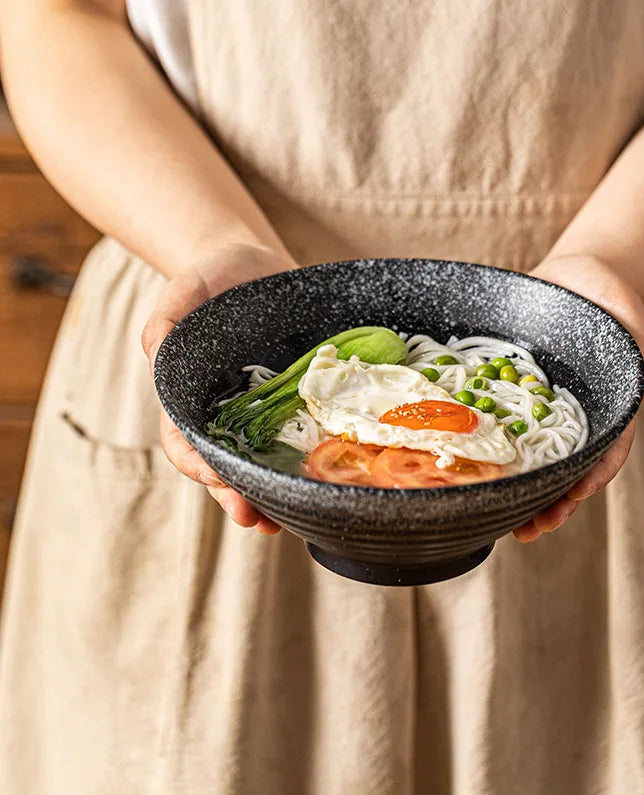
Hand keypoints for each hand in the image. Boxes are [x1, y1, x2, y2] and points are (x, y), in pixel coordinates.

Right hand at [142, 242, 297, 533]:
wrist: (256, 263)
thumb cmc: (213, 278)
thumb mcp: (187, 289)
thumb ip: (168, 319)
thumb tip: (154, 349)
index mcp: (193, 394)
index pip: (184, 440)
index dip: (195, 463)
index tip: (212, 477)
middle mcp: (229, 411)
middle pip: (225, 465)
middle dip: (235, 495)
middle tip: (255, 519)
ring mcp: (266, 409)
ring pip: (264, 462)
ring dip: (273, 493)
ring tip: (287, 518)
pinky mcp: (300, 399)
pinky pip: (304, 435)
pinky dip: (310, 461)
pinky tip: (325, 479)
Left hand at [513, 254, 643, 542]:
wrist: (574, 279)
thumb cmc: (608, 302)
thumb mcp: (630, 322)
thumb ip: (638, 348)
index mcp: (603, 408)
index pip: (605, 451)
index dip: (591, 477)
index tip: (574, 497)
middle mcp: (570, 416)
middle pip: (565, 468)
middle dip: (550, 502)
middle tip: (530, 530)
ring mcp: (538, 408)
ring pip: (530, 458)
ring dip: (519, 490)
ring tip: (502, 521)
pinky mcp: (510, 393)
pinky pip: (496, 423)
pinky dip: (488, 450)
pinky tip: (472, 470)